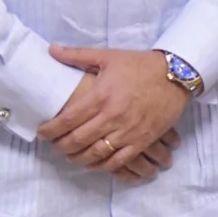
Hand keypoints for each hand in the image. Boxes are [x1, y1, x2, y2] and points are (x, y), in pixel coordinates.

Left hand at [39, 47, 190, 179]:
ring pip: (95, 154)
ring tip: (71, 155)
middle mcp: (112, 116)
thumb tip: (51, 50)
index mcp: (101, 95)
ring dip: (78, 158)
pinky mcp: (142, 141)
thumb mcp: (108, 56)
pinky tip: (94, 163)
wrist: (175, 75)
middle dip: (61, 146)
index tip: (42, 132)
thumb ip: (77, 55)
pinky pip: (118, 162)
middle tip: (55, 145)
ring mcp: (128, 131)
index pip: (67, 119)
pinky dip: (102, 166)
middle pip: (78, 140)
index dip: (51, 129)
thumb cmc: (140, 65)